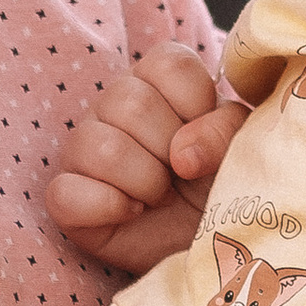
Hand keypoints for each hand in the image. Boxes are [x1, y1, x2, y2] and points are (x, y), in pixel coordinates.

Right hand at [45, 44, 252, 272]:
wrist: (212, 242)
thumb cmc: (223, 182)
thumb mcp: (241, 146)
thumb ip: (224, 130)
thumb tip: (183, 153)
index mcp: (157, 80)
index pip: (168, 63)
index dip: (195, 102)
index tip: (204, 136)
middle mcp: (113, 105)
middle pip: (129, 103)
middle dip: (169, 148)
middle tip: (182, 174)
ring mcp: (82, 149)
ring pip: (98, 146)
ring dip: (144, 180)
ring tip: (160, 195)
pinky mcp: (66, 198)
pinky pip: (65, 192)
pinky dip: (108, 206)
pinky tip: (132, 213)